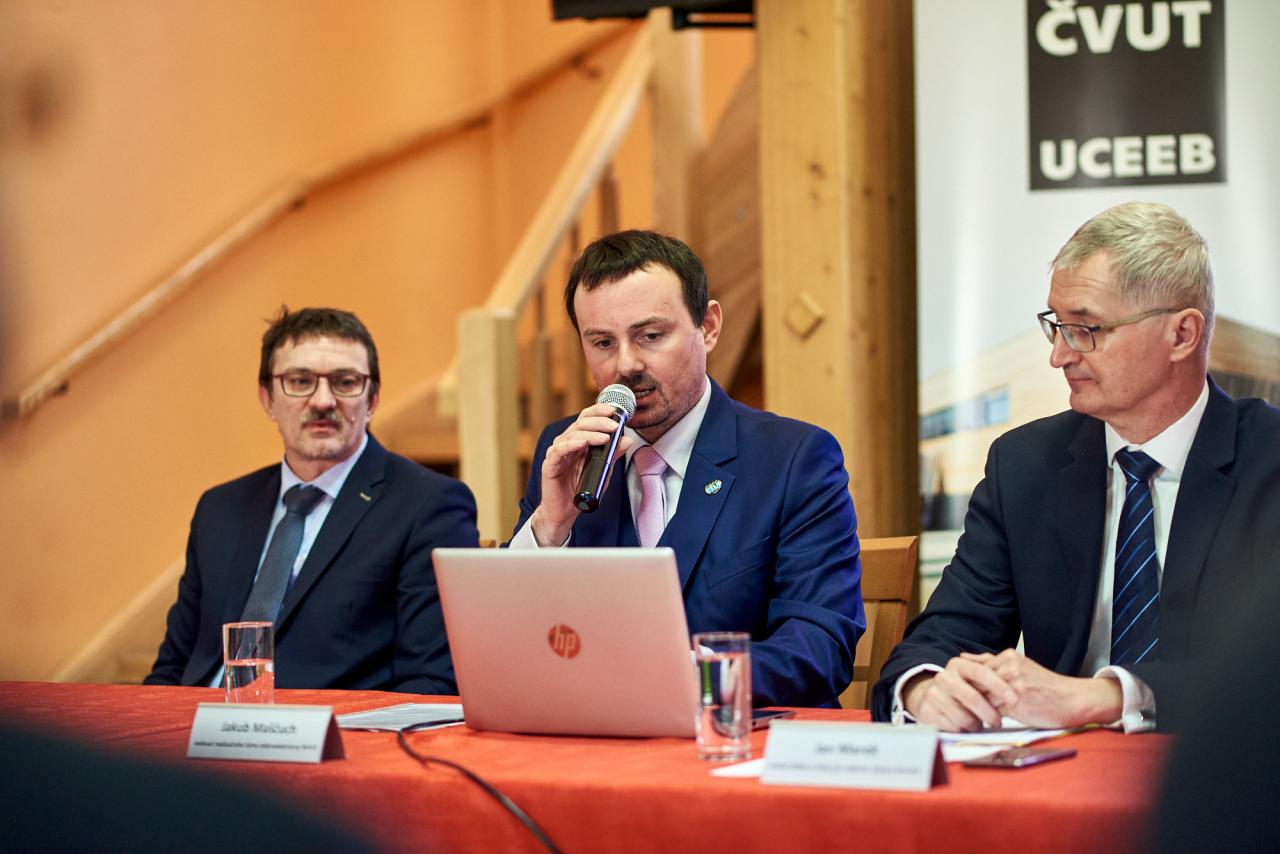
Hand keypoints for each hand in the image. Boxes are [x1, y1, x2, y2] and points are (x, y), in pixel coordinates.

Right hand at [530, 403, 632, 545]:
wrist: (565, 512)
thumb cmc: (582, 489)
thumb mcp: (603, 469)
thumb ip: (613, 454)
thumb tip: (627, 440)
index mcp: (578, 440)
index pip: (586, 419)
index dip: (598, 411)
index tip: (614, 411)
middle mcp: (566, 443)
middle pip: (580, 424)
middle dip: (599, 422)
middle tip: (614, 426)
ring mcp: (557, 453)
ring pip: (571, 435)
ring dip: (590, 434)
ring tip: (605, 438)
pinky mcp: (549, 465)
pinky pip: (559, 451)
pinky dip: (571, 445)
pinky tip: (582, 443)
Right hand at [901, 656, 1017, 731]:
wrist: (927, 696)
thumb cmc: (959, 688)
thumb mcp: (971, 676)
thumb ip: (991, 674)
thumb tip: (1015, 673)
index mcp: (958, 665)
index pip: (981, 672)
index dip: (999, 686)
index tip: (1014, 699)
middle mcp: (944, 677)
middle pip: (972, 697)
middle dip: (990, 712)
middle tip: (998, 722)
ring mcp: (933, 694)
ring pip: (963, 716)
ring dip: (976, 725)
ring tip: (979, 724)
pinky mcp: (927, 711)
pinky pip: (952, 727)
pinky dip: (962, 730)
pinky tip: (964, 726)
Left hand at [959, 650, 1121, 728]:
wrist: (1074, 700)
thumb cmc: (1045, 689)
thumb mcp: (1019, 668)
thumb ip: (991, 664)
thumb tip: (964, 658)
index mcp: (1008, 656)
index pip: (974, 669)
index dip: (968, 686)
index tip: (964, 695)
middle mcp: (1009, 665)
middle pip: (974, 681)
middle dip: (970, 697)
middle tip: (969, 708)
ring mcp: (1012, 681)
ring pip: (981, 695)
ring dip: (979, 708)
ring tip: (981, 715)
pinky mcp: (1017, 699)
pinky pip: (993, 709)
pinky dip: (990, 717)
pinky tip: (995, 721)